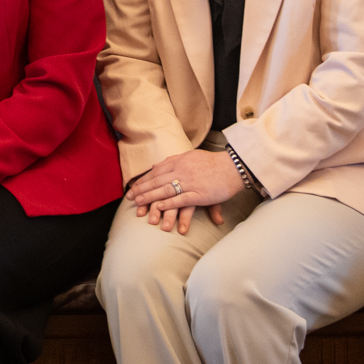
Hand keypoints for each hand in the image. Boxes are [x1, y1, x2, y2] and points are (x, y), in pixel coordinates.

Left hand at [126, 149, 242, 230]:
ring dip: (150, 197)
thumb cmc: (213, 162)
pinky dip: (168, 204)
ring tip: (139, 204)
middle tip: (130, 197)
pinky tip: (159, 207)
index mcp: (179, 161)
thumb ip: (174, 160)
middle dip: (142, 189)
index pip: (156, 171)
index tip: (133, 187)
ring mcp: (189, 182)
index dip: (143, 180)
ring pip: (165, 190)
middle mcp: (181, 170)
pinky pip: (180, 199)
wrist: (233, 167)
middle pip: (157, 181)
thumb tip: (158, 165)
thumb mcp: (191, 156)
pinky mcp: (198, 194)